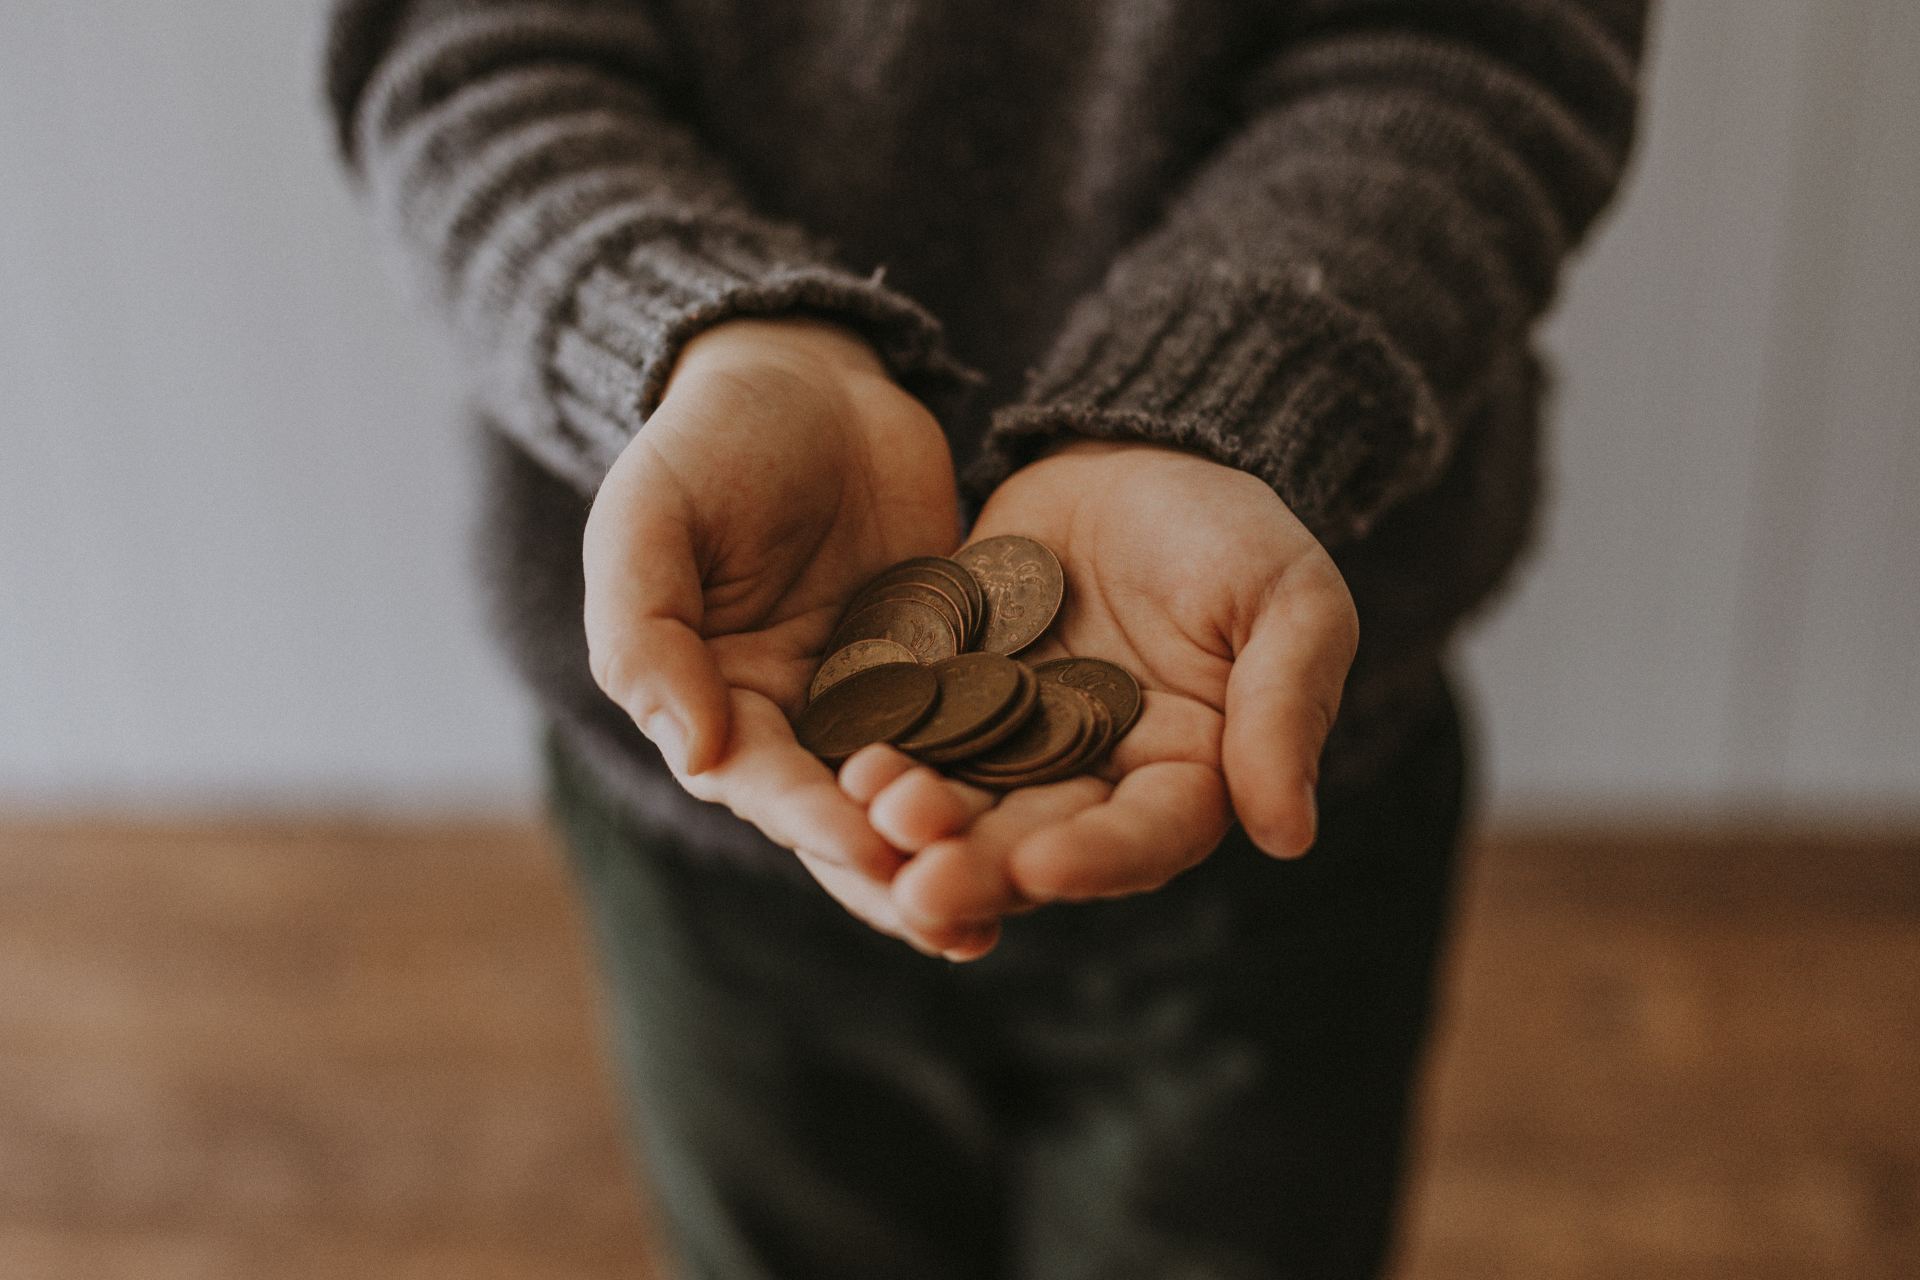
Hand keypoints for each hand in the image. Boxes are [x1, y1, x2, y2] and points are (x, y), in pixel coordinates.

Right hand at [582, 318, 990, 952]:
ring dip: (962, 849)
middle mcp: (799, 723)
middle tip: (958, 921)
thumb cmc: (707, 441)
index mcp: (716, 705)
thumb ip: (649, 633)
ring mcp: (882, 700)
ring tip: (1017, 902)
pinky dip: (1014, 776)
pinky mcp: (952, 668)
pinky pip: (984, 730)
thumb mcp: (649, 518)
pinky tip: (1070, 813)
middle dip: (899, 872)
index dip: (813, 820)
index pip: (764, 784)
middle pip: (847, 819)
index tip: (869, 847)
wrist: (806, 375)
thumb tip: (695, 754)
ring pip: (923, 794)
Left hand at [841, 440, 1358, 956]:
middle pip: (1038, 842)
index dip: (1096, 859)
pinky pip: (910, 734)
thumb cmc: (1232, 528)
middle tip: (921, 886)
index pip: (1146, 837)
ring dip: (918, 824)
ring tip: (874, 818)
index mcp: (1186, 776)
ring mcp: (1011, 743)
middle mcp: (1093, 780)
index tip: (1042, 867)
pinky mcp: (946, 697)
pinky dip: (880, 753)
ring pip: (963, 803)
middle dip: (982, 866)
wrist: (1132, 454)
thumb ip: (1284, 709)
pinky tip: (842, 764)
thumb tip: (1289, 837)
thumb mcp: (1289, 602)